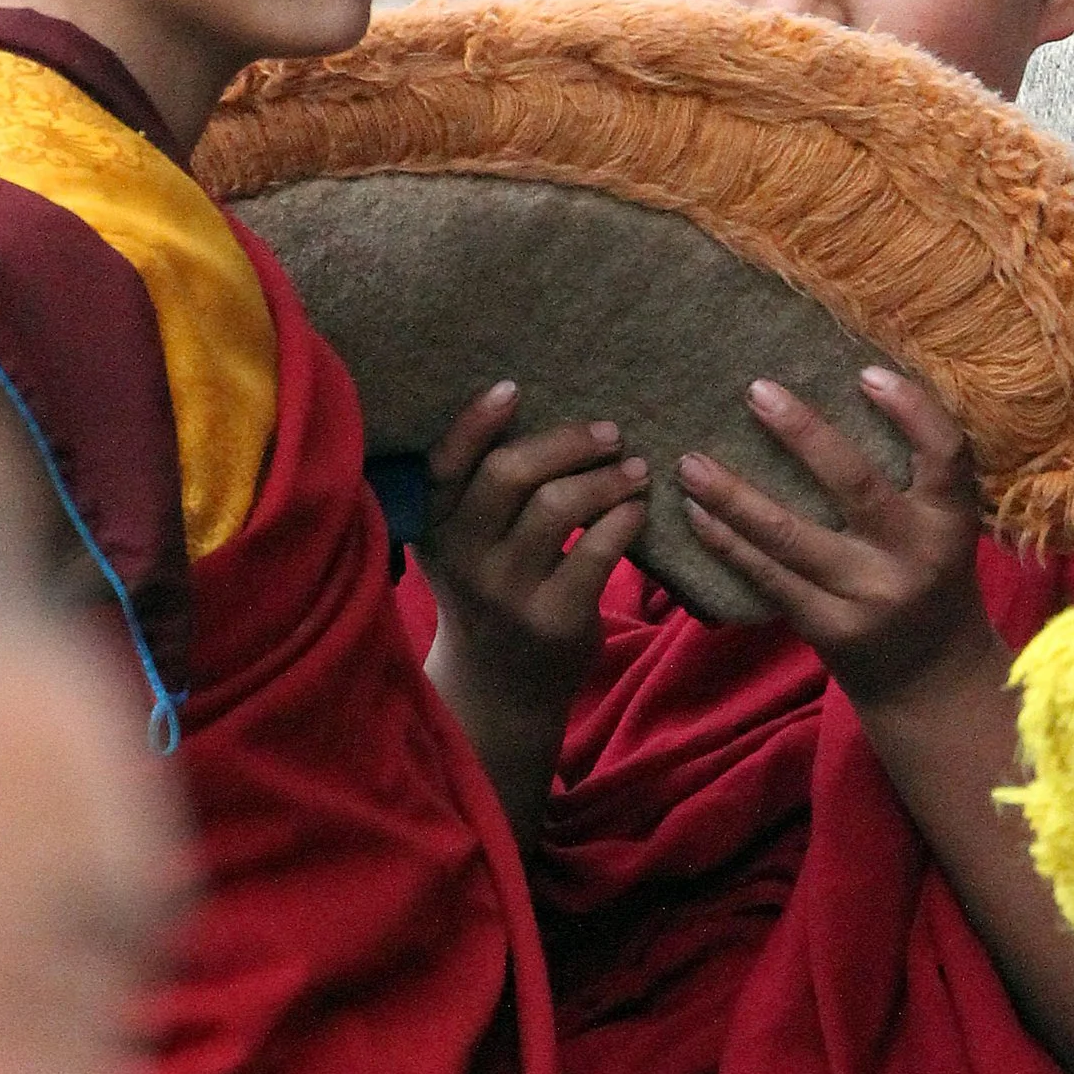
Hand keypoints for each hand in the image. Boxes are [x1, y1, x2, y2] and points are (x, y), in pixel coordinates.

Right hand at [418, 382, 646, 725]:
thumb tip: (531, 402)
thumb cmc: (491, 589)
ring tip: (635, 469)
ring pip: (558, 506)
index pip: (445, 463)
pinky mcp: (553, 619)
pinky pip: (597, 551)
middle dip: (566, 442)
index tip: (514, 387)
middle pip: (509, 473)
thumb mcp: (465, 543)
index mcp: (435, 527)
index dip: (476, 421)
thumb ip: (479, 490)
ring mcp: (507, 591)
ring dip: (606, 478)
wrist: (500, 687)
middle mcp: (463, 557)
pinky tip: (638, 510)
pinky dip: (624, 519)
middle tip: (609, 431)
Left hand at [678, 368, 1003, 710]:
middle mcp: (914, 556)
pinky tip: (697, 516)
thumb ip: (911, 481)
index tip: (865, 372)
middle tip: (755, 391)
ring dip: (734, 495)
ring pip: (791, 535)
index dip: (910, 409)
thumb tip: (844, 393)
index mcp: (951, 522)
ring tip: (690, 462)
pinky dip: (729, 544)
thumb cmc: (933, 582)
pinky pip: (769, 578)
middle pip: (855, 483)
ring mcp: (868, 596)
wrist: (933, 682)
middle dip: (802, 433)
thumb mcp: (942, 531)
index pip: (945, 453)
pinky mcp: (829, 629)